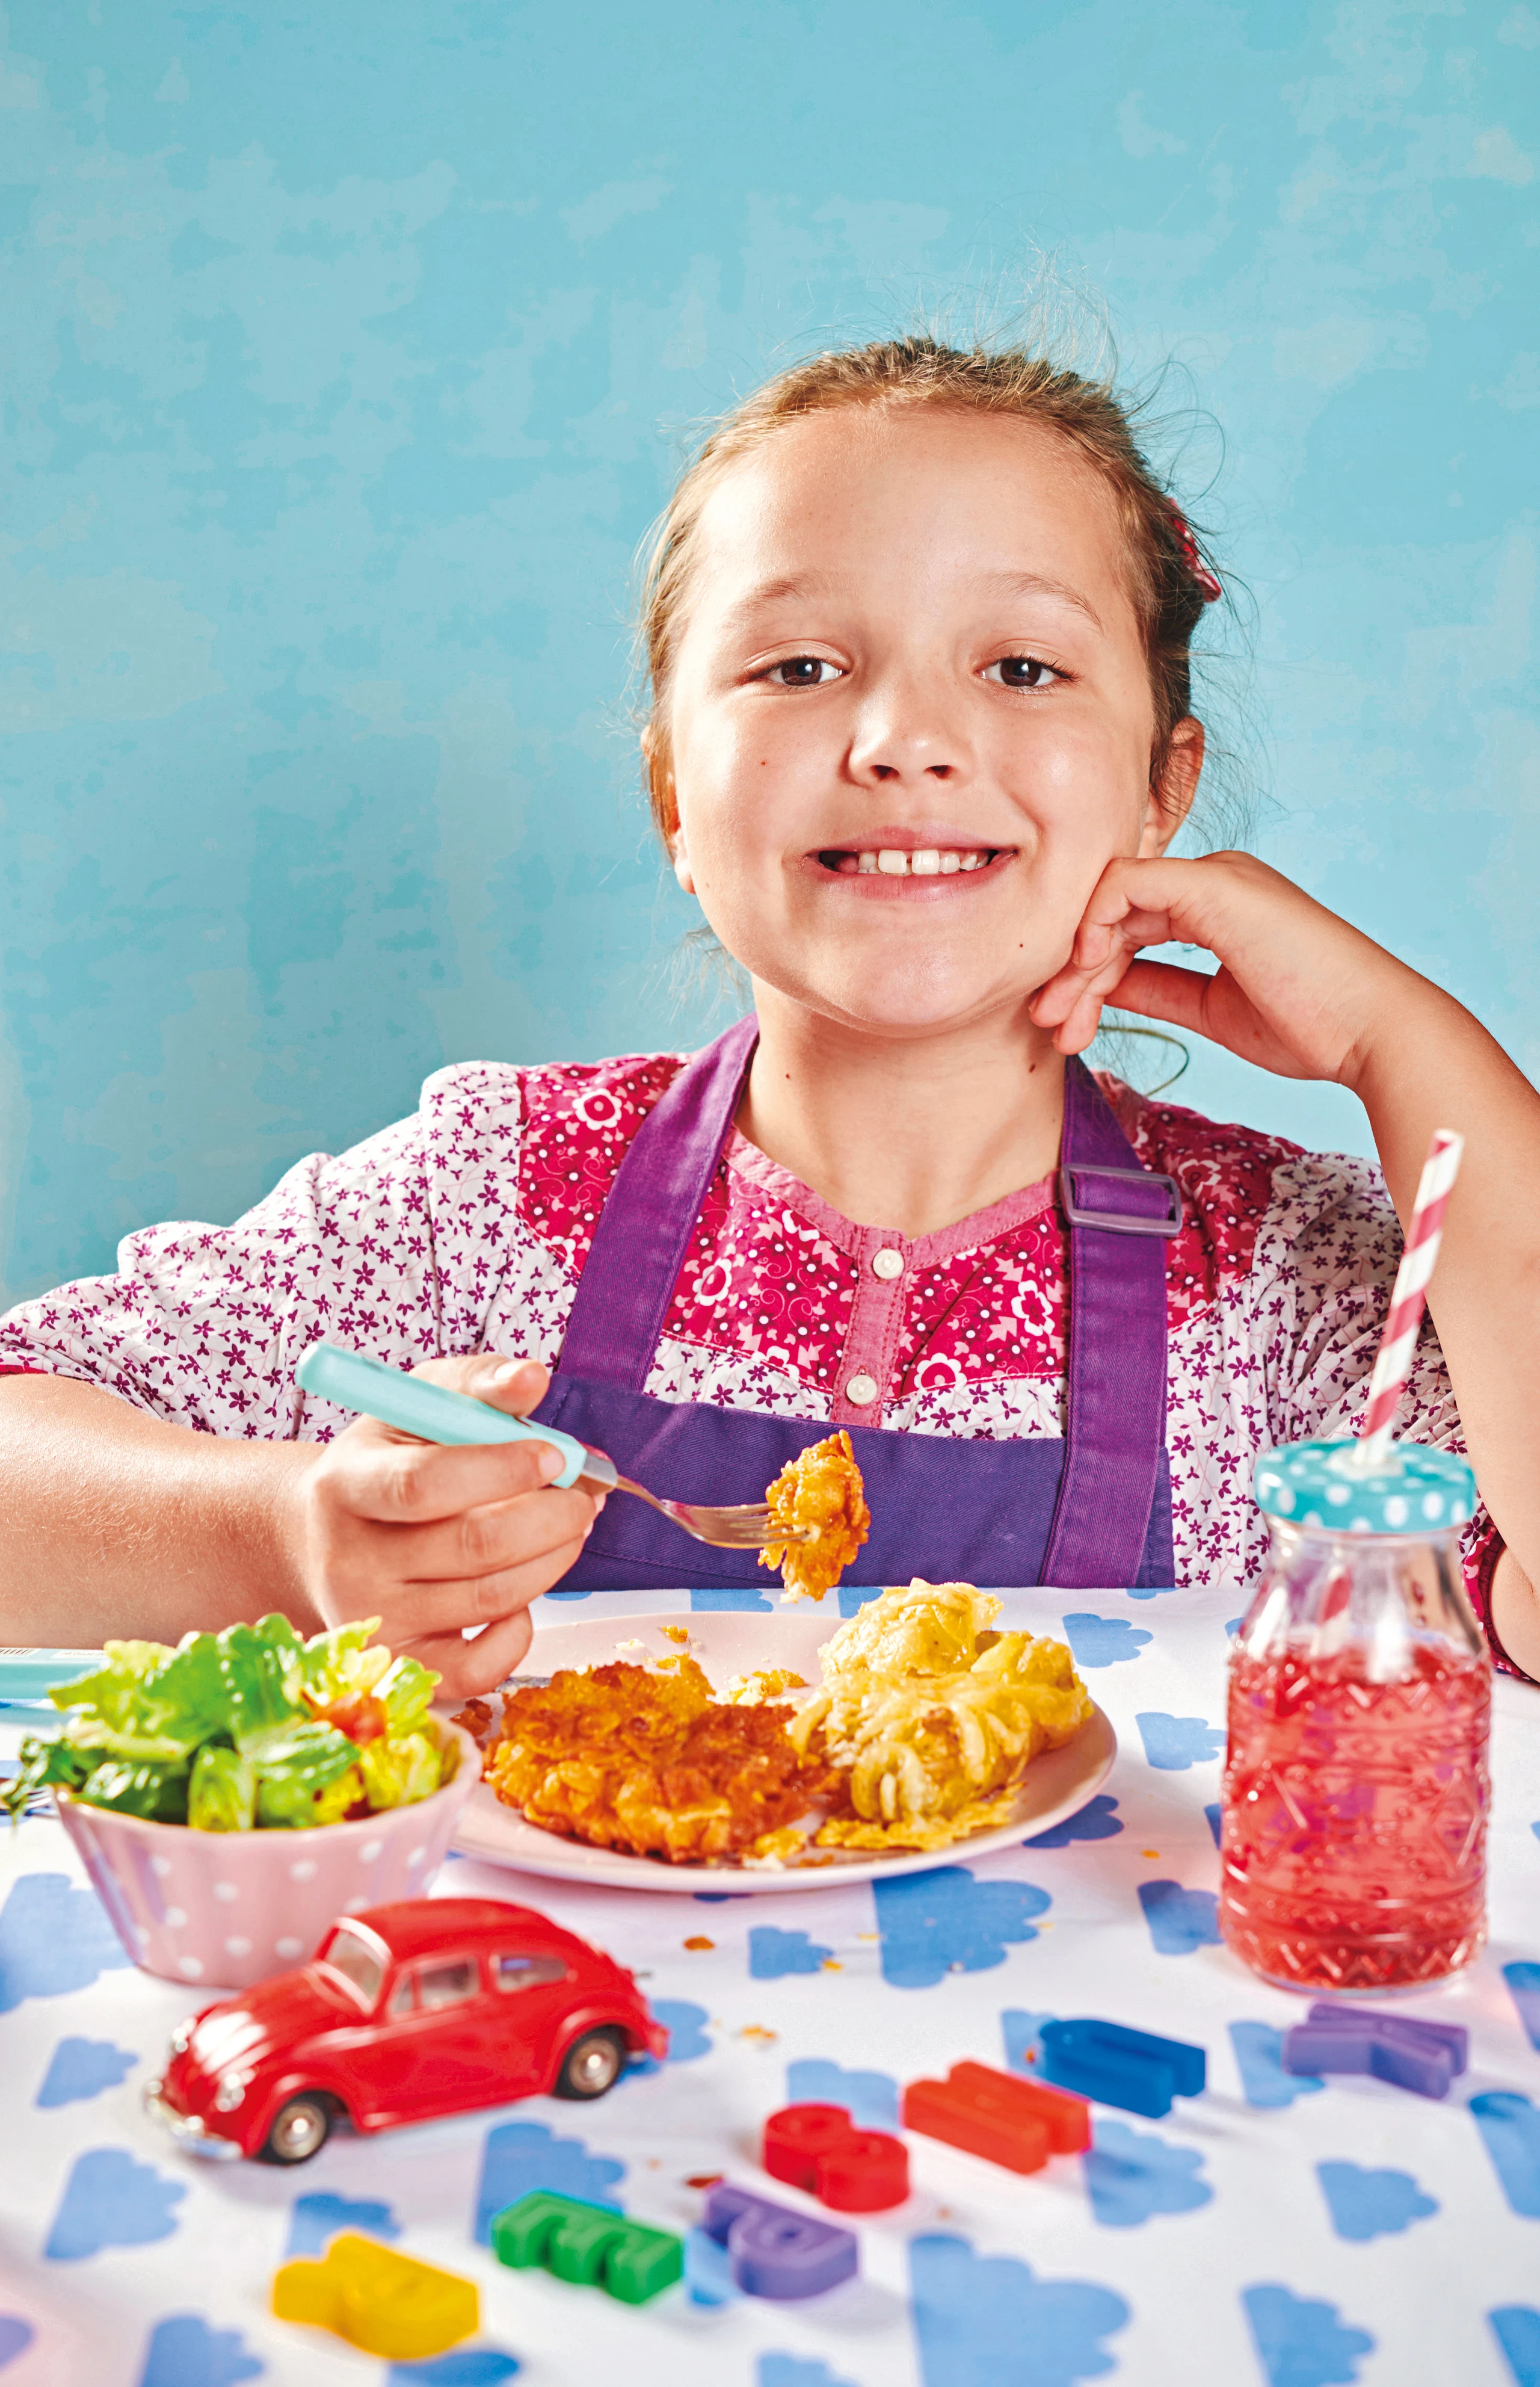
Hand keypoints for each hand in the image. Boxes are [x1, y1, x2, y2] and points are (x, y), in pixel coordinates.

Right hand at [289, 1354, 602, 1698]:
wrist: (326, 1537)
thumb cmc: (389, 1462)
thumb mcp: (418, 1406)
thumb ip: (478, 1385)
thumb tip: (533, 1378)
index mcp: (347, 1484)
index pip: (425, 1484)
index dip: (502, 1469)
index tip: (555, 1453)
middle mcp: (349, 1559)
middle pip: (472, 1547)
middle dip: (551, 1518)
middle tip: (584, 1495)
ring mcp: (373, 1619)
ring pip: (489, 1599)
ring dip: (553, 1560)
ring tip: (571, 1527)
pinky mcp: (402, 1661)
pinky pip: (477, 1669)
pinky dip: (519, 1634)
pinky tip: (525, 1596)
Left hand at [1029, 851, 1416, 1088]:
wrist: (1370, 1034)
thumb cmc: (1310, 1027)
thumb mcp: (1210, 1009)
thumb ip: (1156, 988)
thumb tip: (1100, 987)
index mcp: (1216, 906)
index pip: (1127, 926)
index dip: (1088, 975)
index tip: (1067, 1028)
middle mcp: (1213, 881)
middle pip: (1112, 913)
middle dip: (1072, 972)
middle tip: (1048, 1026)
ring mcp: (1215, 877)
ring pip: (1111, 901)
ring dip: (1077, 963)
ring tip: (1060, 1021)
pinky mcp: (1215, 885)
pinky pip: (1127, 881)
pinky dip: (1096, 922)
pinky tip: (1087, 969)